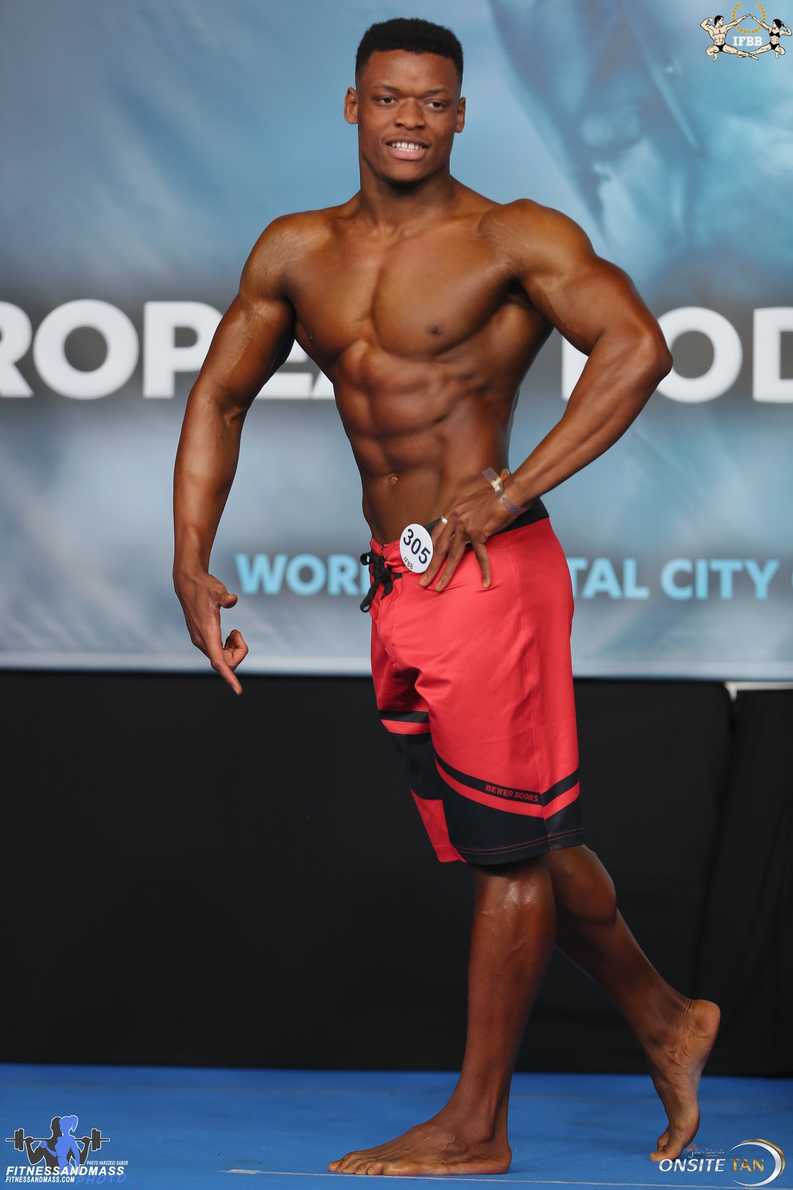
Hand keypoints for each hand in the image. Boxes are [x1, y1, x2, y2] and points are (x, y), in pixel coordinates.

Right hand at [173, 569, 247, 694]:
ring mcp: (201, 642)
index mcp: (207, 634)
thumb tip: (232, 600)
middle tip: (237, 632)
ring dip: (234, 649)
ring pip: (223, 659)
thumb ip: (224, 596)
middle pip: (227, 663)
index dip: (230, 676)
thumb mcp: (216, 589)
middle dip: (239, 652)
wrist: (188, 583)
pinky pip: (220, 654)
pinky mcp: (202, 639)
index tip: (238, 690)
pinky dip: (229, 647)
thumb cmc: (204, 586)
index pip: (219, 661)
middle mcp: (202, 642)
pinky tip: (229, 634)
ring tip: (234, 632)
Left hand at [418, 469, 519, 592]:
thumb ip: (464, 516)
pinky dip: (485, 570)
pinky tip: (486, 581)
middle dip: (430, 567)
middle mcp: (455, 519)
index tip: (421, 563)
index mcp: (452, 512)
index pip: (435, 535)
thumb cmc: (495, 498)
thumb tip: (462, 530)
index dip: (427, 551)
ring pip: (453, 555)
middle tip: (423, 582)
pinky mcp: (479, 533)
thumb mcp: (472, 504)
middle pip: (439, 548)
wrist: (509, 494)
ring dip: (445, 573)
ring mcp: (465, 526)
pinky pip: (480, 556)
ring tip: (438, 587)